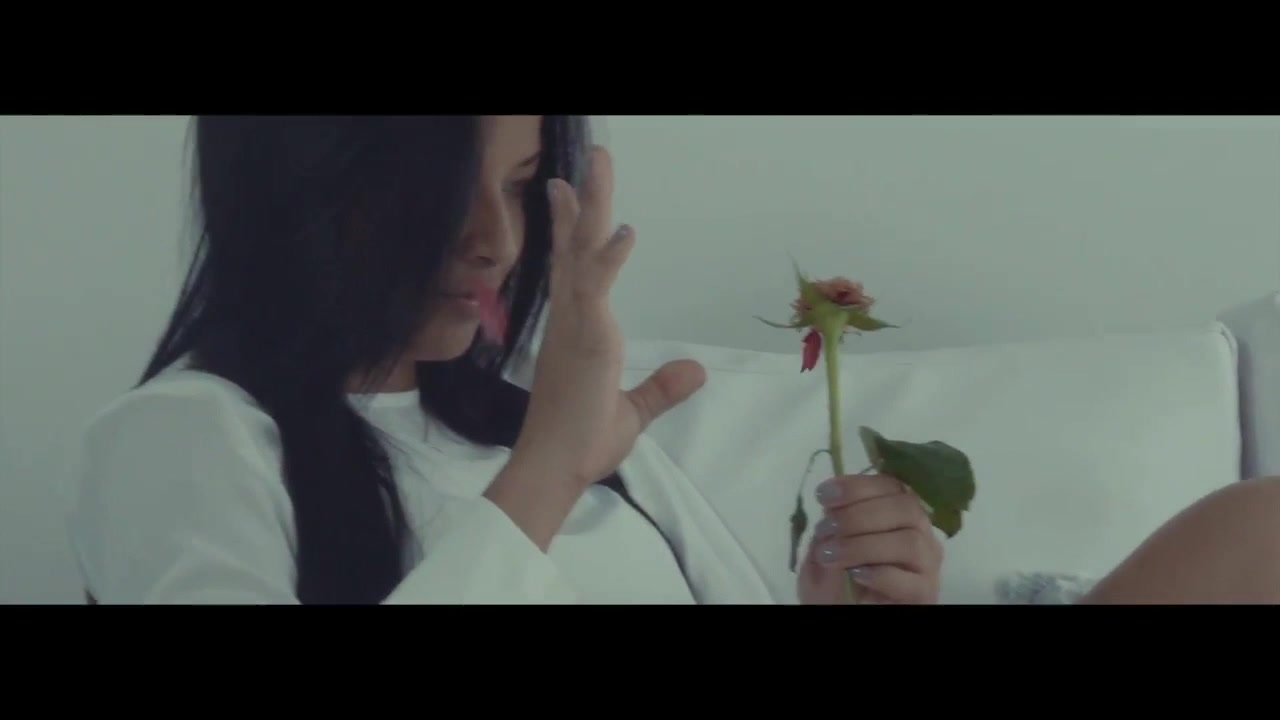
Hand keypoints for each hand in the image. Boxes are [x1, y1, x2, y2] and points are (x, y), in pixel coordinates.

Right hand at [512, 146, 705, 489]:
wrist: (554, 467)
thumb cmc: (581, 442)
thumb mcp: (633, 411)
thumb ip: (662, 388)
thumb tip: (696, 370)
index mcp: (577, 330)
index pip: (574, 268)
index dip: (575, 229)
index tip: (570, 192)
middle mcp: (571, 319)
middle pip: (575, 246)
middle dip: (584, 200)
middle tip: (592, 159)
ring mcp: (575, 325)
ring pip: (582, 253)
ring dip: (593, 207)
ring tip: (597, 164)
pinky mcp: (585, 339)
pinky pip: (595, 288)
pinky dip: (610, 257)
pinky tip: (626, 230)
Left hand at [797, 473, 942, 603]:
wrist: (839, 609)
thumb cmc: (834, 575)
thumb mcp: (823, 547)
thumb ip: (829, 527)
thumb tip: (833, 510)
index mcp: (896, 511)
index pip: (890, 485)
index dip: (857, 486)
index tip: (824, 495)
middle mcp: (919, 531)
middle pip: (906, 507)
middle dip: (859, 514)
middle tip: (828, 528)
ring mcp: (926, 564)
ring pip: (910, 541)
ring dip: (864, 545)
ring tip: (832, 555)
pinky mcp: (924, 593)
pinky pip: (912, 581)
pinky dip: (881, 574)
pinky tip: (856, 575)